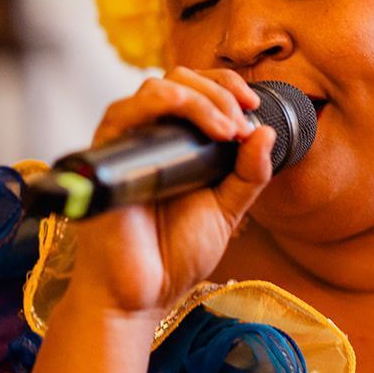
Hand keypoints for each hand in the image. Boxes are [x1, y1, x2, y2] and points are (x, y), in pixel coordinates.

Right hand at [58, 67, 274, 318]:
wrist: (143, 294)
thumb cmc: (176, 254)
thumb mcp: (227, 210)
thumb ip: (248, 174)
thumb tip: (267, 132)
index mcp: (178, 143)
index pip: (198, 89)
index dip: (227, 87)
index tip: (253, 108)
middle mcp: (150, 136)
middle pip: (178, 78)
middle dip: (219, 92)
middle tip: (241, 125)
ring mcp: (127, 144)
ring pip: (155, 87)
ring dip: (199, 97)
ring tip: (227, 129)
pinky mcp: (106, 156)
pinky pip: (123, 112)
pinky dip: (162, 104)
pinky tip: (196, 124)